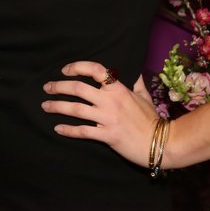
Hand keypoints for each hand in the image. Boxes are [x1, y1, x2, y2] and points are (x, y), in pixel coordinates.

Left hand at [42, 61, 158, 166]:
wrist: (163, 143)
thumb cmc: (152, 120)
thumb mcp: (145, 97)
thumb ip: (136, 83)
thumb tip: (134, 72)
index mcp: (119, 89)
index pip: (96, 70)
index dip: (77, 67)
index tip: (64, 70)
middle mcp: (111, 101)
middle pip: (78, 88)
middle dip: (59, 87)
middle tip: (47, 88)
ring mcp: (108, 118)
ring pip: (76, 109)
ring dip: (58, 107)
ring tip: (46, 106)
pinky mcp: (107, 136)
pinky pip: (83, 131)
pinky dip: (68, 130)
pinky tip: (58, 128)